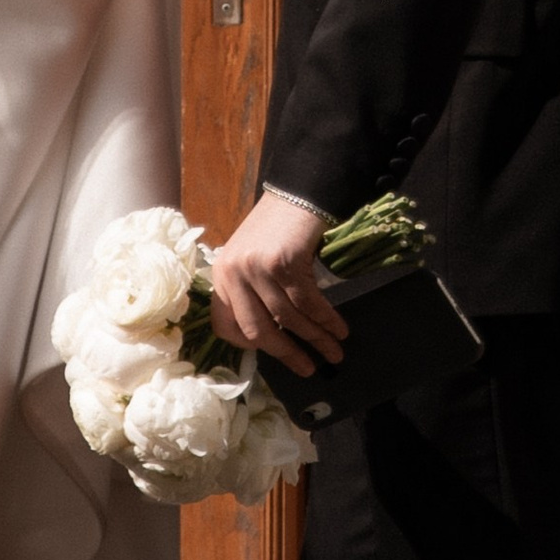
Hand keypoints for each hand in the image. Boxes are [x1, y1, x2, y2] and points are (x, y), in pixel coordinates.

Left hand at [205, 188, 348, 377]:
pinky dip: (326, 320)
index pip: (226, 327)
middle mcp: (233, 273)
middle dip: (288, 354)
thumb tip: (274, 333)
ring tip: (333, 352)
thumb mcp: (251, 259)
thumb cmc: (277, 227)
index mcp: (222, 276)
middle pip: (258, 330)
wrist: (297, 191)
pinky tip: (338, 329)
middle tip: (308, 368)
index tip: (274, 353)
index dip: (251, 346)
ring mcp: (257, 268)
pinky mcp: (284, 262)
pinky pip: (308, 303)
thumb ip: (251, 291)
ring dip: (315, 339)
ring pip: (288, 319)